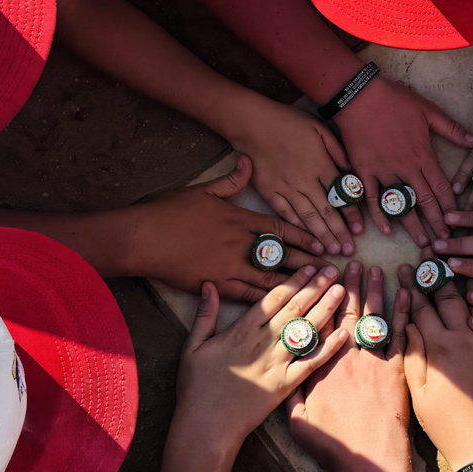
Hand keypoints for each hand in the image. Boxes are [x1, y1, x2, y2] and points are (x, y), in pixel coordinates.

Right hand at [126, 156, 324, 301]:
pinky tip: (285, 309)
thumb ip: (230, 180)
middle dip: (308, 262)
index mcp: (239, 219)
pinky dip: (268, 302)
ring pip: (271, 277)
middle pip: (283, 254)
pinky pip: (248, 295)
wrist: (141, 237)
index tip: (321, 242)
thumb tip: (248, 163)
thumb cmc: (168, 211)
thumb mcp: (202, 189)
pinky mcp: (216, 284)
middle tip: (331, 269)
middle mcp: (240, 243)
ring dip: (296, 283)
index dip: (304, 235)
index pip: (280, 227)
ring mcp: (229, 265)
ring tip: (316, 290)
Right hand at [173, 264, 348, 453]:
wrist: (206, 427)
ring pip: (305, 329)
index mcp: (242, 331)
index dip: (294, 280)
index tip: (309, 266)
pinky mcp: (286, 385)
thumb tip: (209, 285)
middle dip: (315, 287)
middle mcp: (263, 342)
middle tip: (332, 269)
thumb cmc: (197, 388)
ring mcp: (276, 363)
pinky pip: (311, 363)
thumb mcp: (193, 347)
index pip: (273, 298)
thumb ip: (205, 315)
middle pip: (294, 308)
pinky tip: (344, 333)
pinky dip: (328, 348)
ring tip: (342, 290)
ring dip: (325, 308)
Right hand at [223, 92, 363, 255]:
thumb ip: (337, 150)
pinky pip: (286, 214)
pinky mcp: (269, 193)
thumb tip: (351, 170)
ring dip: (321, 236)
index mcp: (320, 166)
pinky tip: (305, 240)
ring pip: (308, 218)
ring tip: (332, 252)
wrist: (253, 123)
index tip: (360, 230)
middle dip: (339, 233)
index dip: (351, 215)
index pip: (341, 196)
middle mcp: (305, 182)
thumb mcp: (320, 128)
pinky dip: (297, 228)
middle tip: (349, 251)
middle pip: (326, 212)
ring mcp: (286, 189)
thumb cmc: (288, 122)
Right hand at [288, 263, 411, 471]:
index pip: (319, 323)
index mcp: (320, 366)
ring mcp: (373, 361)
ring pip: (373, 316)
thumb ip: (291, 393)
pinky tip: (407, 293)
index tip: (321, 279)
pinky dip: (403, 311)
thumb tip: (283, 371)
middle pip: (346, 313)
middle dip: (347, 286)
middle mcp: (346, 357)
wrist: (371, 460)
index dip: (321, 299)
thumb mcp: (297, 422)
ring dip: (373, 290)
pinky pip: (401, 333)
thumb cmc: (334, 446)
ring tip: (374, 268)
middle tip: (349, 263)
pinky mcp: (397, 369)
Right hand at [334, 75, 472, 244]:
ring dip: (414, 226)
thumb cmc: (393, 99)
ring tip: (423, 243)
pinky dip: (379, 216)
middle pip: (425, 201)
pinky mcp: (364, 172)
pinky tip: (388, 231)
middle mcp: (406, 167)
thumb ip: (451, 128)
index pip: (442, 187)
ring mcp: (384, 171)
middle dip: (437, 223)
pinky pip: (372, 199)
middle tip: (446, 241)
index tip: (457, 221)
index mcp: (423, 154)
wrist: (358, 95)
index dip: (451, 207)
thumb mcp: (428, 110)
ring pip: (402, 204)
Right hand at [398, 264, 472, 469]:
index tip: (406, 268)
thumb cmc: (451, 430)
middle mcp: (468, 338)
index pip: (422, 309)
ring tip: (465, 258)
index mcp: (441, 349)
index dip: (413, 287)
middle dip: (439, 274)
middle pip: (451, 297)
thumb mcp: (421, 396)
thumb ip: (413, 358)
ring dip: (472, 276)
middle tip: (432, 254)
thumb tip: (407, 327)